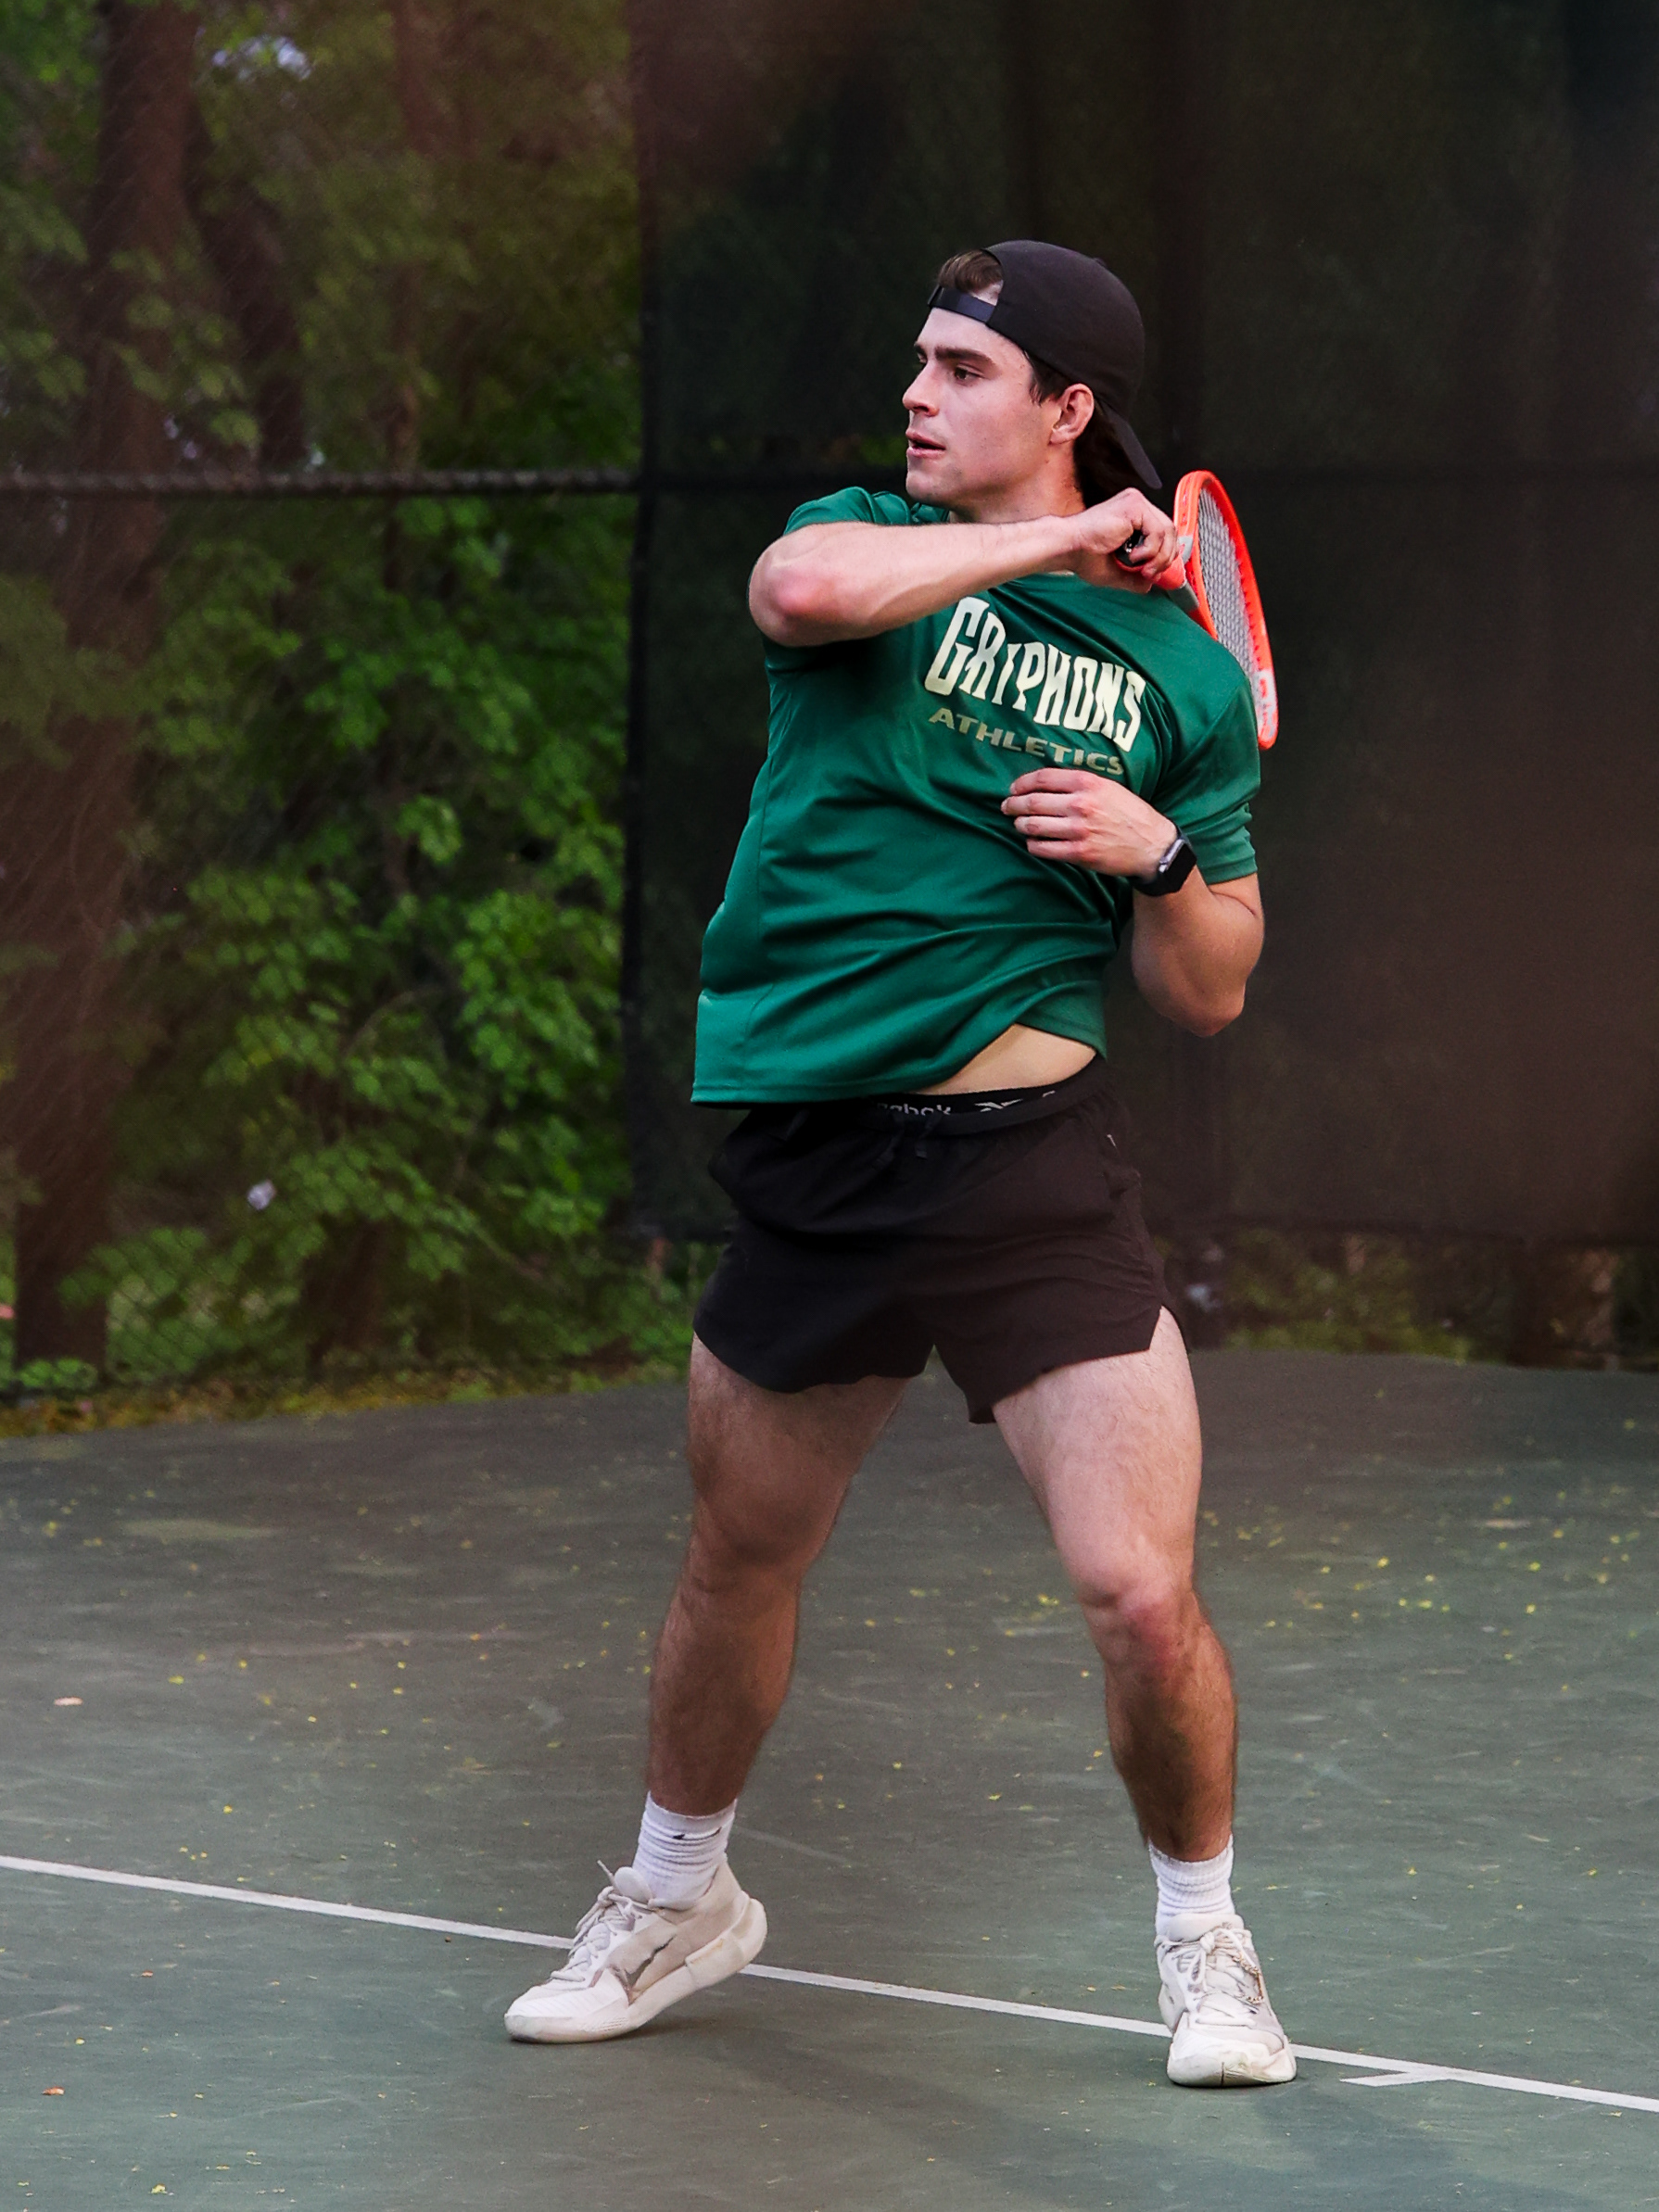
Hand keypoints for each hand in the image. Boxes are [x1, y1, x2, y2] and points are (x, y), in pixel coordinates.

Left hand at [1001, 767, 1175, 875]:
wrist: (1151, 844)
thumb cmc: (1128, 813)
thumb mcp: (1107, 787)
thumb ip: (1078, 783)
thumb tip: (1043, 784)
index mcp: (1087, 783)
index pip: (1042, 778)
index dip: (1022, 783)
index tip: (1013, 788)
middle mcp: (1081, 804)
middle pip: (1033, 802)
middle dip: (1013, 805)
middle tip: (1007, 807)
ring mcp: (1079, 830)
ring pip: (1033, 826)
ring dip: (1020, 825)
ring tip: (1018, 824)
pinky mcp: (1079, 853)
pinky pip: (1043, 848)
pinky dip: (1032, 844)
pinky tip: (1033, 842)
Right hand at [1060, 490, 1181, 589]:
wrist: (1068, 547)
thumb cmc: (1082, 555)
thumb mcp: (1116, 571)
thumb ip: (1135, 577)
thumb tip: (1150, 584)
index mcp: (1132, 515)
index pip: (1162, 531)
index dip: (1164, 554)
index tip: (1153, 572)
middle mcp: (1136, 505)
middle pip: (1170, 530)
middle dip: (1165, 557)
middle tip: (1149, 574)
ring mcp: (1136, 503)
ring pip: (1167, 531)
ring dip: (1159, 557)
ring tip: (1141, 568)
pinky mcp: (1134, 506)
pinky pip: (1158, 531)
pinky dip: (1150, 550)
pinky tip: (1133, 556)